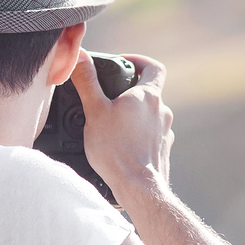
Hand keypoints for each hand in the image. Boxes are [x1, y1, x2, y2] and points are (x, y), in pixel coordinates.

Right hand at [77, 53, 172, 203]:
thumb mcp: (95, 111)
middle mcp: (162, 112)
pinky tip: (122, 144)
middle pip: (149, 92)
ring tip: (112, 124)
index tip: (123, 63)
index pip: (153, 67)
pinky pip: (151, 136)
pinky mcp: (162, 150)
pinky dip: (139, 135)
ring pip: (150, 115)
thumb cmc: (116, 150)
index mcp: (148, 96)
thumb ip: (87, 81)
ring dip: (134, 116)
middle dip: (129, 93)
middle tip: (108, 98)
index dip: (139, 61)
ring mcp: (165, 132)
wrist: (138, 188)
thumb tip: (79, 55)